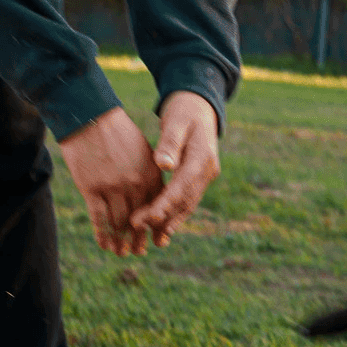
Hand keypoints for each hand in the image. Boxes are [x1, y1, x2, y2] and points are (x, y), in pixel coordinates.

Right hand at [58, 107, 162, 257]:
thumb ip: (151, 174)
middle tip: (139, 251)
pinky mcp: (91, 189)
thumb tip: (156, 196)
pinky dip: (103, 235)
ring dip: (121, 241)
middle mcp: (134, 185)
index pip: (158, 208)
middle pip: (139, 220)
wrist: (90, 116)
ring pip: (119, 224)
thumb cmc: (118, 133)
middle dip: (139, 239)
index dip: (156, 226)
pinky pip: (99, 219)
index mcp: (151, 175)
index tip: (156, 238)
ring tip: (121, 252)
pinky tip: (105, 245)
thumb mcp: (143, 151)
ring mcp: (113, 188)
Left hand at [131, 91, 219, 246]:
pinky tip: (163, 228)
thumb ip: (170, 143)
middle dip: (163, 217)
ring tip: (154, 240)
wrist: (199, 107)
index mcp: (202, 157)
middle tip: (139, 227)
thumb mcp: (176, 122)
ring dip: (170, 222)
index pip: (182, 186)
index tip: (146, 217)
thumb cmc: (184, 111)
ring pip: (187, 205)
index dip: (164, 204)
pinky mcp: (198, 180)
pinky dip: (175, 215)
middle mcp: (207, 171)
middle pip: (184, 200)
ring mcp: (205, 177)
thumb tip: (164, 165)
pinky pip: (187, 201)